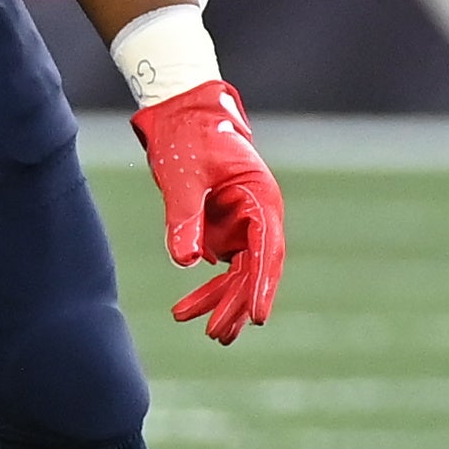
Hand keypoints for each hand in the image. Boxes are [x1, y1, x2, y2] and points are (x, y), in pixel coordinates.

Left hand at [132, 80, 285, 344]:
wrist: (181, 114)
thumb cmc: (188, 138)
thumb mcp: (183, 177)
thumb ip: (185, 217)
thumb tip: (186, 262)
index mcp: (261, 198)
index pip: (267, 250)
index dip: (262, 285)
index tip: (257, 316)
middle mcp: (260, 215)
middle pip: (255, 268)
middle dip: (237, 302)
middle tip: (217, 334)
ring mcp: (244, 225)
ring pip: (240, 273)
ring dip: (223, 301)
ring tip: (208, 333)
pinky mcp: (227, 229)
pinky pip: (225, 267)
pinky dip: (210, 288)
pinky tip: (192, 308)